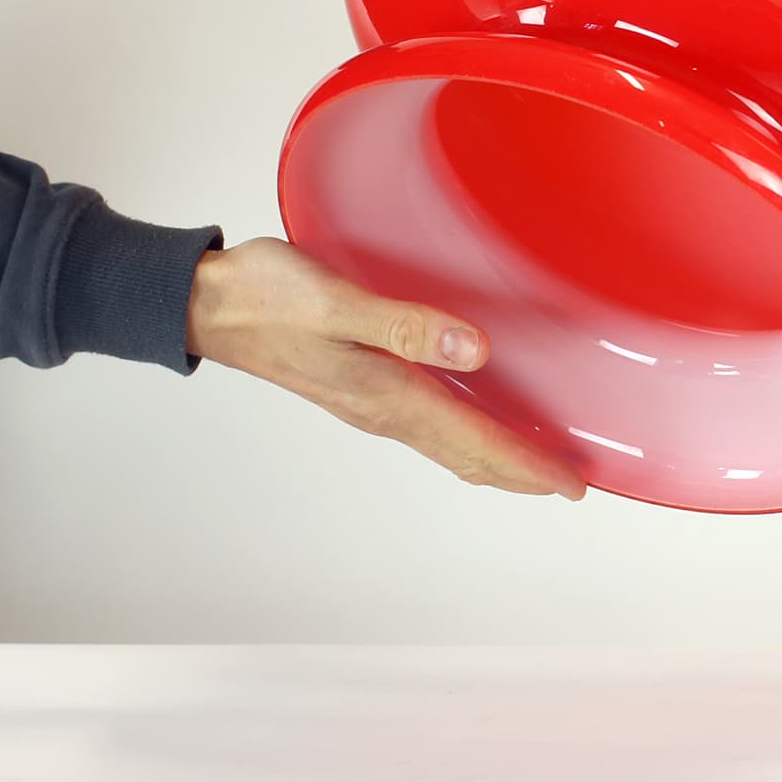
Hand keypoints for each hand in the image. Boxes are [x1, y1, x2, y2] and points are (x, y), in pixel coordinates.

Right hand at [185, 236, 585, 499]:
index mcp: (384, 394)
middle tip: (571, 484)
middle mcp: (381, 409)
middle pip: (467, 455)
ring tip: (536, 461)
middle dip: (522, 473)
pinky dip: (464, 433)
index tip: (574, 485)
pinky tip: (474, 417)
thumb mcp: (337, 303)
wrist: (208, 305)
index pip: (473, 444)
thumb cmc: (267, 297)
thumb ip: (406, 326)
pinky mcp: (359, 384)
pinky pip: (426, 424)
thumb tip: (475, 352)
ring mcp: (368, 401)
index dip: (528, 467)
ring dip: (495, 457)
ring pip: (448, 444)